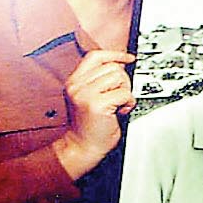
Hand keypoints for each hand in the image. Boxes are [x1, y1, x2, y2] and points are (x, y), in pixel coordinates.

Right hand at [53, 49, 135, 178]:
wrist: (82, 148)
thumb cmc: (89, 126)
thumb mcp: (87, 97)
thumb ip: (97, 81)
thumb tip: (120, 65)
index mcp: (74, 81)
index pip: (95, 56)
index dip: (114, 55)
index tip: (128, 59)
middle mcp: (77, 85)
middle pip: (112, 67)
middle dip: (122, 81)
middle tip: (118, 98)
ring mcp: (85, 94)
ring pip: (119, 78)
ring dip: (125, 92)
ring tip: (117, 105)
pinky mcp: (97, 104)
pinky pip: (124, 94)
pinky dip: (128, 103)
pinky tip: (120, 112)